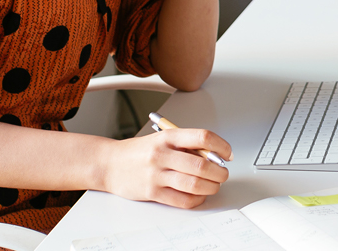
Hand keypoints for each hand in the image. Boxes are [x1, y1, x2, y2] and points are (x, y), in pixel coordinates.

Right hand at [101, 127, 231, 208]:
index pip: (202, 137)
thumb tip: (215, 156)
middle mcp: (162, 154)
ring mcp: (156, 174)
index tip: (227, 154)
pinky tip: (199, 195)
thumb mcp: (162, 139)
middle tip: (223, 174)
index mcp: (168, 136)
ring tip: (213, 185)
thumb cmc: (139, 152)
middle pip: (202, 164)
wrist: (109, 164)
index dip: (221, 146)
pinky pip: (183, 200)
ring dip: (211, 187)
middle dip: (219, 172)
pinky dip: (197, 199)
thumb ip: (186, 146)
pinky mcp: (152, 193)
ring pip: (194, 184)